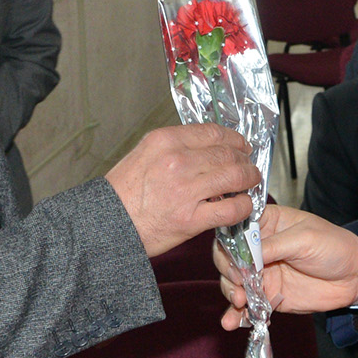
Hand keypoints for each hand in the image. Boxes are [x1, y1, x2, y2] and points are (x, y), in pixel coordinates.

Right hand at [106, 125, 258, 256]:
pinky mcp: (192, 219)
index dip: (233, 138)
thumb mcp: (143, 154)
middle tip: (248, 165)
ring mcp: (186, 190)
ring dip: (249, 179)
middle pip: (228, 154)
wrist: (107, 224)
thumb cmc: (121, 193)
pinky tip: (243, 206)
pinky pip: (231, 209)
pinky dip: (243, 206)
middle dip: (244, 160)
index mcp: (165, 141)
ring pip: (235, 177)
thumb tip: (203, 148)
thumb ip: (173, 147)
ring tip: (250, 183)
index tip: (240, 145)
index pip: (212, 132)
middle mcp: (178, 161)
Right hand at [216, 203, 357, 329]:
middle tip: (239, 284)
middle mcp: (259, 249)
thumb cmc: (333, 246)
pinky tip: (232, 322)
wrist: (355, 277)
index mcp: (266, 224)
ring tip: (240, 303)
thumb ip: (274, 246)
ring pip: (233, 283)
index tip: (237, 261)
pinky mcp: (269, 296)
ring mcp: (262, 273)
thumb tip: (246, 257)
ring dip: (231, 294)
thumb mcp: (305, 239)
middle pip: (228, 258)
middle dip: (228, 272)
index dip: (229, 246)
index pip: (235, 231)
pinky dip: (237, 315)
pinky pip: (247, 306)